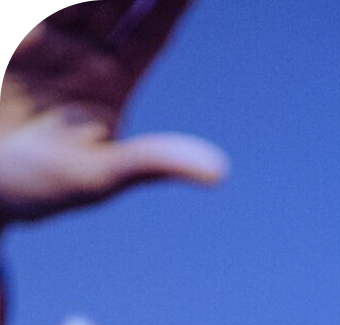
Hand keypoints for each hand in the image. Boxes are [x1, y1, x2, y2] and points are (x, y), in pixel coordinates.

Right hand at [0, 1, 225, 226]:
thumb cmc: (39, 190)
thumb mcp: (97, 177)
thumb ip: (152, 163)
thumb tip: (218, 172)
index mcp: (111, 79)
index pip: (153, 29)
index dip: (175, 3)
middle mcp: (81, 46)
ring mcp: (44, 34)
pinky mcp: (14, 35)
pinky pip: (37, 12)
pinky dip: (60, 1)